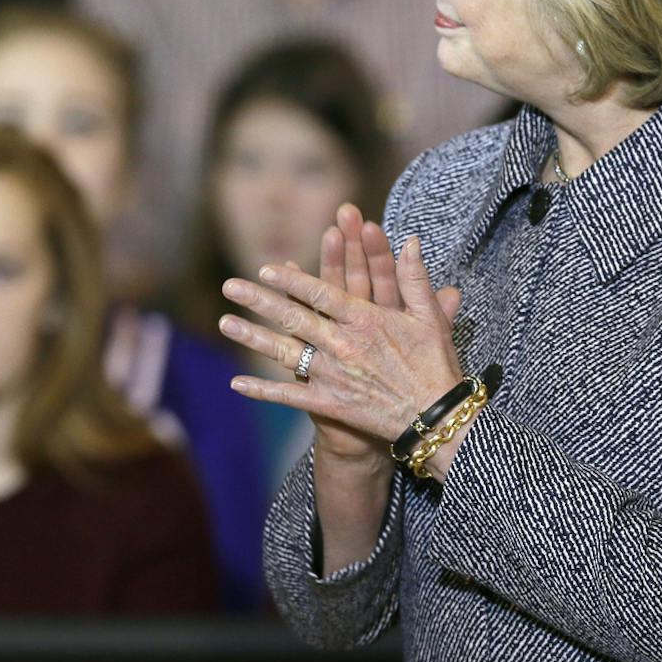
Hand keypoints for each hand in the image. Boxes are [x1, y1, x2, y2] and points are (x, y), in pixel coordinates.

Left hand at [219, 206, 464, 445]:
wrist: (436, 419)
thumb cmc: (435, 365)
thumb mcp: (430, 318)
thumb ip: (415, 279)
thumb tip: (412, 241)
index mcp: (366, 320)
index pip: (321, 293)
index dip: (292, 280)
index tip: (266, 269)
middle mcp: (343, 345)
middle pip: (294, 318)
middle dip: (259, 301)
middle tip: (230, 285)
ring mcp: (333, 375)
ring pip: (285, 353)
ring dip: (252, 337)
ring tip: (224, 323)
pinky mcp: (329, 404)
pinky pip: (290, 396)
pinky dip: (262, 390)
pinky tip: (237, 383)